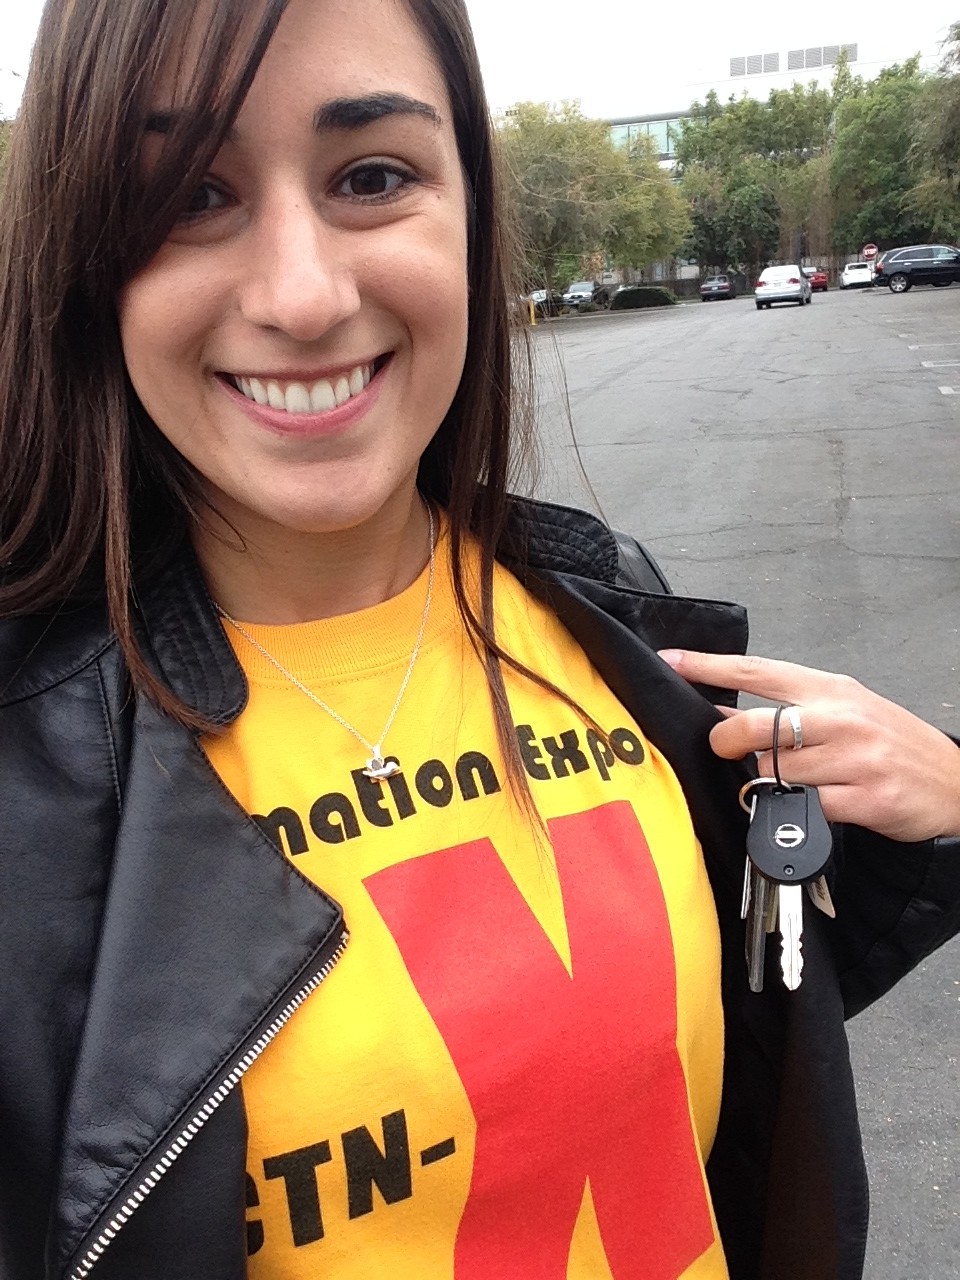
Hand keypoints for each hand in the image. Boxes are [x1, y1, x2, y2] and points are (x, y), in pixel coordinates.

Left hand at [658, 649, 959, 842]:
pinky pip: (806, 807)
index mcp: (831, 690)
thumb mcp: (843, 713)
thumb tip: (722, 716)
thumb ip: (788, 712)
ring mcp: (855, 758)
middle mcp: (841, 718)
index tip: (672, 662)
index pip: (757, 670)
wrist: (955, 785)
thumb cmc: (892, 746)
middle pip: (756, 725)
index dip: (708, 667)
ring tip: (781, 785)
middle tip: (724, 750)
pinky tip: (806, 809)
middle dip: (727, 741)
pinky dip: (794, 812)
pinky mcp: (865, 798)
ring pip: (776, 772)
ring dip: (764, 784)